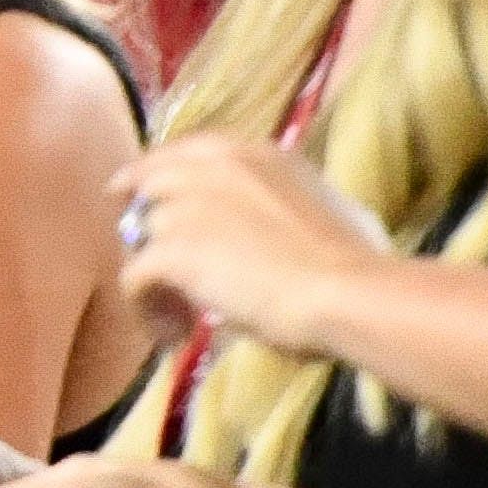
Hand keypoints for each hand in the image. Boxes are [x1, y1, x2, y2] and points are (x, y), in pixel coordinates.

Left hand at [117, 135, 387, 357]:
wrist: (346, 290)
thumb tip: (285, 222)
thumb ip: (285, 202)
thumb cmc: (353, 258)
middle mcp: (209, 168)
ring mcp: (185, 208)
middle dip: (144, 223)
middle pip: (145, 186)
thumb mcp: (325, 205)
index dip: (158, 181)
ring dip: (153, 274)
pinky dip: (147, 309)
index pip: (181, 154)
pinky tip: (175, 333)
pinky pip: (133, 279)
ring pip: (137, 236)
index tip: (148, 204)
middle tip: (159, 264)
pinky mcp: (170, 251)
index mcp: (249, 154)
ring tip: (179, 312)